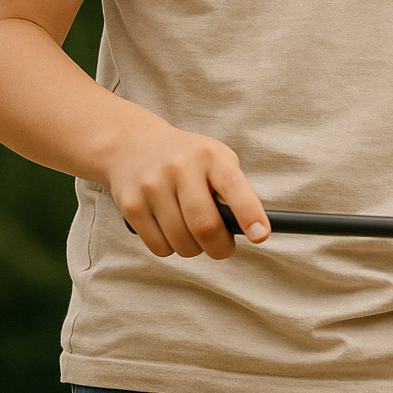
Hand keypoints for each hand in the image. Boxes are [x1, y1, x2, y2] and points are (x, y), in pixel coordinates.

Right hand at [105, 113, 270, 258]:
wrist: (133, 144)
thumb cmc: (188, 159)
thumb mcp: (216, 159)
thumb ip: (233, 190)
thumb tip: (249, 229)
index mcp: (210, 156)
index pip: (233, 187)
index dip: (249, 214)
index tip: (261, 235)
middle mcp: (180, 168)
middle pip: (205, 226)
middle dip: (220, 248)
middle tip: (223, 247)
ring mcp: (153, 186)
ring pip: (182, 243)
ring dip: (195, 249)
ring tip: (193, 232)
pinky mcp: (131, 205)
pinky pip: (159, 247)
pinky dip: (171, 247)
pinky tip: (170, 229)